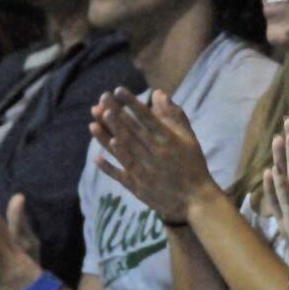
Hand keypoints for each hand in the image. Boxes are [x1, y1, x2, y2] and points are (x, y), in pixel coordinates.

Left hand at [90, 88, 217, 222]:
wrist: (195, 199)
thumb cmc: (193, 164)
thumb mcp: (189, 137)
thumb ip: (174, 115)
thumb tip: (159, 93)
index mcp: (169, 141)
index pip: (147, 118)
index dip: (132, 103)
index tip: (119, 90)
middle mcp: (156, 154)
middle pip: (132, 131)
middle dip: (115, 113)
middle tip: (102, 98)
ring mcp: (146, 171)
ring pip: (123, 150)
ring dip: (107, 135)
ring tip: (94, 121)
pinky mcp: (139, 187)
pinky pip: (121, 175)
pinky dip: (108, 166)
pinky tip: (96, 156)